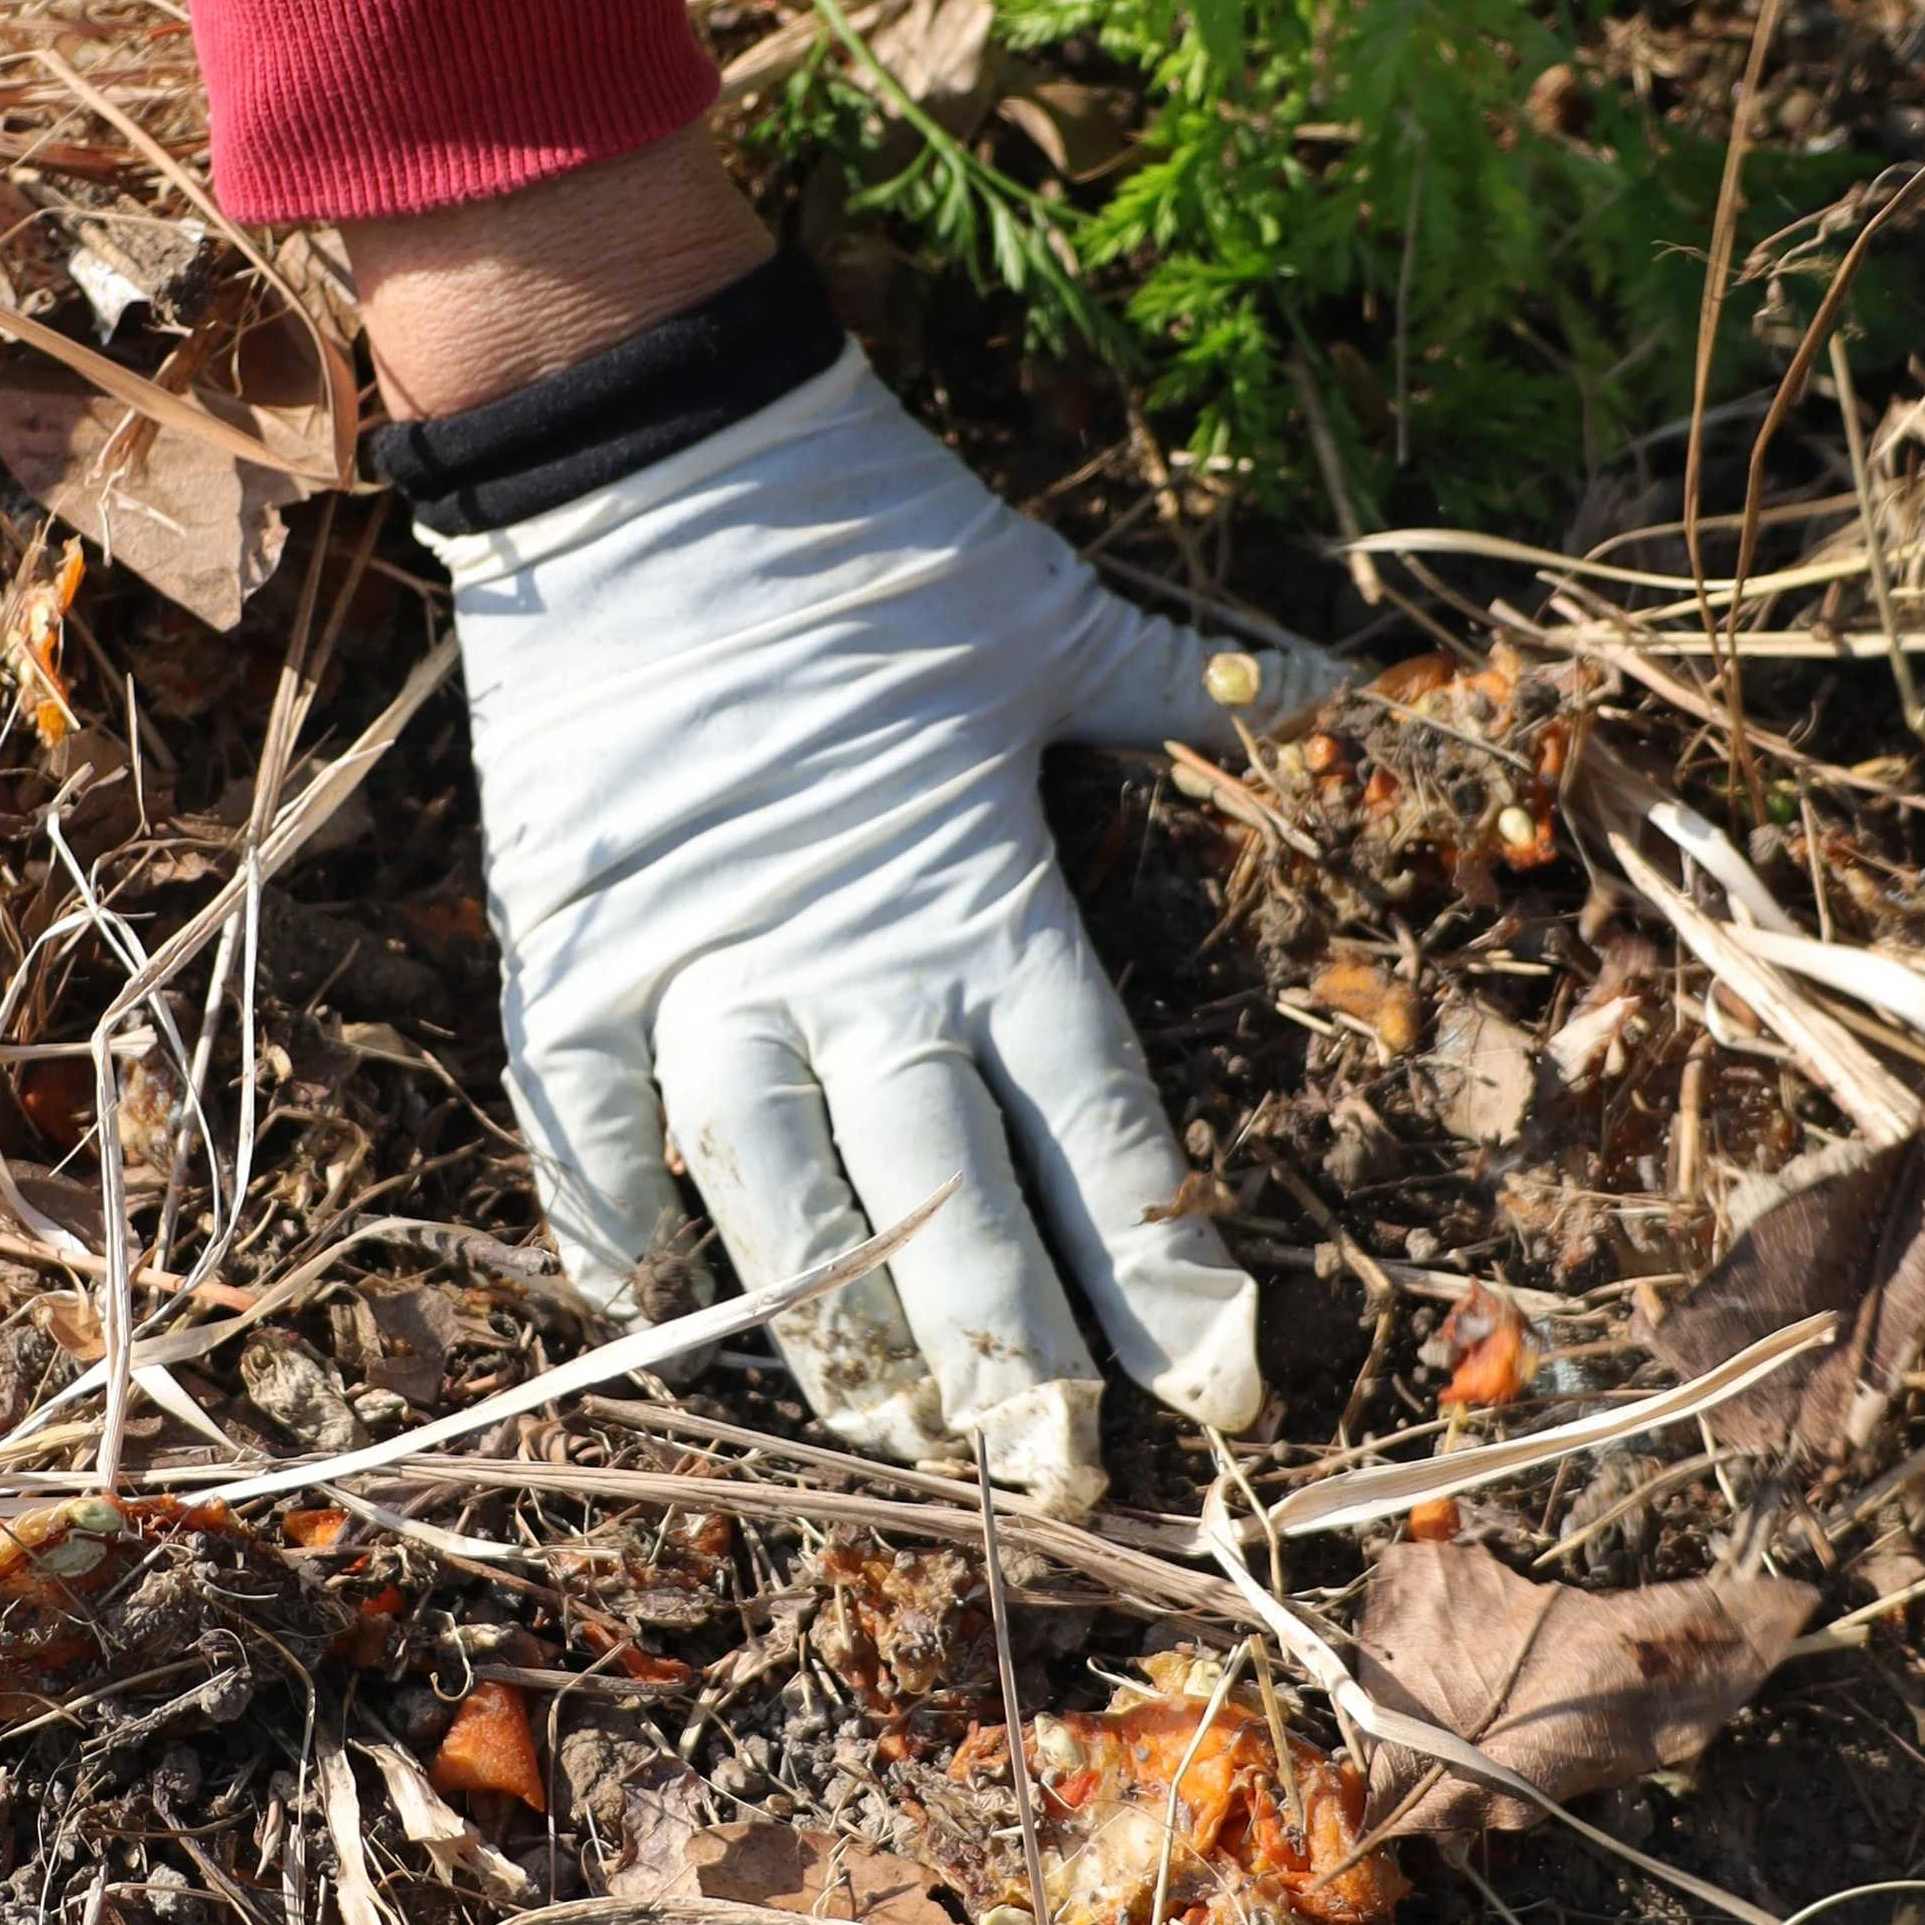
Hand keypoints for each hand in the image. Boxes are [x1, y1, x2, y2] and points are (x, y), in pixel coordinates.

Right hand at [416, 340, 1336, 1514]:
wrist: (656, 439)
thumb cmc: (875, 531)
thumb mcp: (1050, 615)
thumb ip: (1189, 682)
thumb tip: (1348, 677)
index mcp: (983, 898)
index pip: (1097, 1128)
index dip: (1160, 1274)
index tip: (1219, 1395)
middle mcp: (850, 960)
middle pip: (941, 1204)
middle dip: (1009, 1360)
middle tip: (1064, 1485)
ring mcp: (702, 960)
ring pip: (774, 1195)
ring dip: (833, 1332)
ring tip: (902, 1446)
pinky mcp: (576, 937)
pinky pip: (583, 1107)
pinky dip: (603, 1206)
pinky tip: (636, 1309)